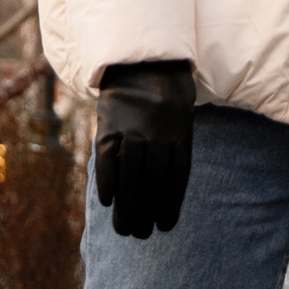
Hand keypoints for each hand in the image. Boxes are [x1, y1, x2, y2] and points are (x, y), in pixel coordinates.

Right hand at [93, 60, 195, 238]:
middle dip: (147, 211)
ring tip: (124, 228)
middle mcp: (158, 127)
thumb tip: (162, 191)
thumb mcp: (179, 111)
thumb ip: (173, 144)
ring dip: (127, 205)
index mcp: (181, 127)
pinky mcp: (109, 119)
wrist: (139, 53)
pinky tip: (107, 200)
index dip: (171, 203)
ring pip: (130, 173)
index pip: (178, 174)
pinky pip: (107, 156)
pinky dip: (107, 180)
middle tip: (140, 234)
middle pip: (153, 179)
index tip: (164, 226)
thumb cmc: (165, 89)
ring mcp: (132, 123)